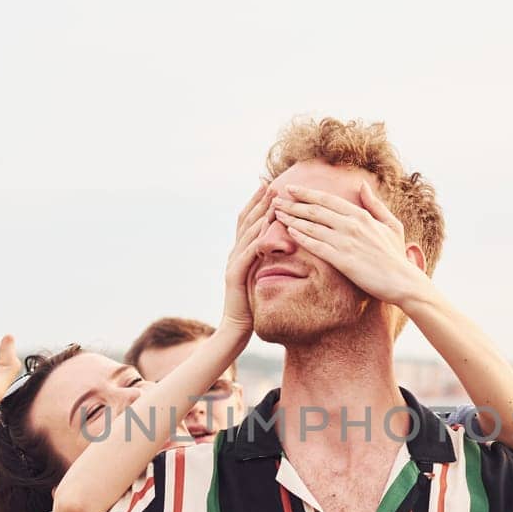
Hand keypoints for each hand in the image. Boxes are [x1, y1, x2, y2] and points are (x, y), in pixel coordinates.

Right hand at [221, 183, 269, 335]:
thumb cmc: (251, 304)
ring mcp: (233, 263)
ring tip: (273, 201)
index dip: (257, 202)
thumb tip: (279, 244)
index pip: (248, 221)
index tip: (269, 185)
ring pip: (247, 233)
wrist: (235, 328)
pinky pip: (248, 254)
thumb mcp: (260, 276)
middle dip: (259, 201)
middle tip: (272, 184)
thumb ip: (265, 259)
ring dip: (261, 215)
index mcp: (240, 251)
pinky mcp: (235, 276)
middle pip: (246, 221)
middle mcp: (234, 252)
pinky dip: (258, 240)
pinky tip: (268, 231)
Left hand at [271, 182, 430, 306]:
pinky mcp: (343, 260)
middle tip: (274, 199)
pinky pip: (316, 246)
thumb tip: (362, 184)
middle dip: (292, 203)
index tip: (290, 189)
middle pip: (315, 210)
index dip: (307, 193)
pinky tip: (289, 232)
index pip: (328, 200)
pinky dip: (301, 237)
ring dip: (292, 218)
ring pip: (312, 226)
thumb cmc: (396, 256)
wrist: (403, 281)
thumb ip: (374, 204)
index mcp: (361, 215)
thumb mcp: (391, 224)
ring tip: (276, 213)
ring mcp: (346, 242)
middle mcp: (351, 225)